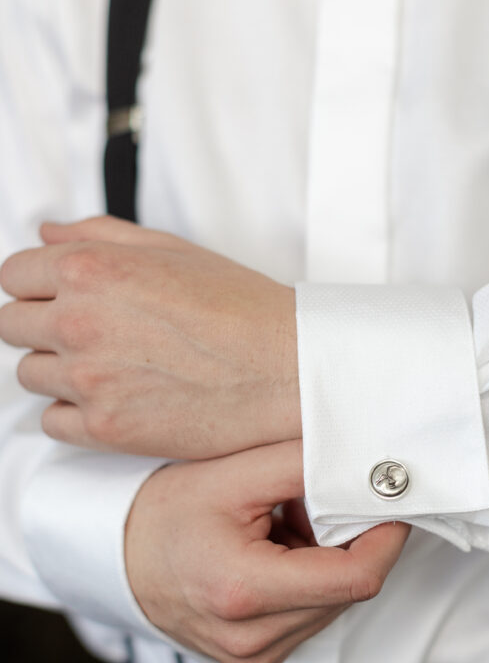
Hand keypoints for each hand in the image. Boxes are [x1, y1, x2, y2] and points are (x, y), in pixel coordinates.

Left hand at [0, 216, 299, 458]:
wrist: (288, 370)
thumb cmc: (242, 307)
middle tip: (89, 334)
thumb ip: (99, 234)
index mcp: (90, 268)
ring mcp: (88, 379)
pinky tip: (113, 400)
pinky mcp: (105, 428)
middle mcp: (78, 321)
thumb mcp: (173, 249)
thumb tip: (46, 235)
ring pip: (29, 374)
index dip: (39, 285)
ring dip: (59, 370)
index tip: (62, 298)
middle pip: (12, 325)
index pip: (15, 274)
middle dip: (42, 326)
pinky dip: (74, 413)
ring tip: (110, 368)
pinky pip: (52, 422)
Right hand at [125, 440, 409, 662]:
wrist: (115, 559)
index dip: (385, 538)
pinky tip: (274, 555)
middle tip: (314, 502)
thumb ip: (302, 466)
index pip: (356, 578)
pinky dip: (309, 583)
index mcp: (245, 591)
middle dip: (348, 542)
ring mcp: (254, 657)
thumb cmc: (165, 514)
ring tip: (283, 527)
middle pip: (347, 590)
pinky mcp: (256, 662)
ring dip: (327, 563)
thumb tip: (366, 464)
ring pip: (333, 604)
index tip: (389, 503)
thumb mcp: (231, 475)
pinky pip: (311, 618)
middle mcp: (252, 639)